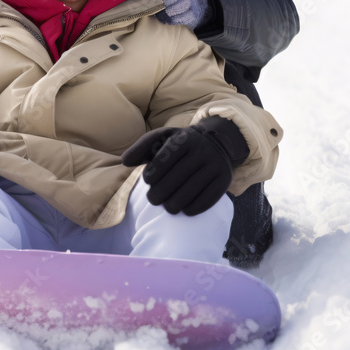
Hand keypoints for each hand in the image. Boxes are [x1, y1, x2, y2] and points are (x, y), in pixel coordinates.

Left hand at [122, 116, 248, 214]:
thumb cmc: (181, 144)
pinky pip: (208, 198)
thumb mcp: (163, 138)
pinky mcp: (224, 179)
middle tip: (153, 199)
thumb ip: (142, 148)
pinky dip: (194, 208)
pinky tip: (184, 210)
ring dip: (175, 203)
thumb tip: (124, 161)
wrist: (218, 142)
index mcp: (184, 138)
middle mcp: (202, 150)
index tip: (148, 181)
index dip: (153, 173)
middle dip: (161, 192)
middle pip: (178, 176)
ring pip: (192, 189)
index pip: (165, 158)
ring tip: (167, 207)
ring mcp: (215, 164)